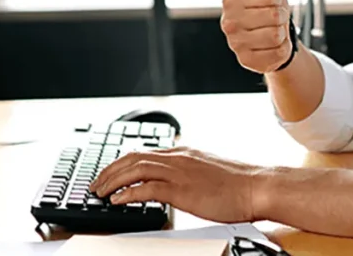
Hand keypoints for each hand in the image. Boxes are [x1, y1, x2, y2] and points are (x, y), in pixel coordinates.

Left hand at [89, 147, 263, 223]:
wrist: (256, 187)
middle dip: (110, 170)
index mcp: (183, 152)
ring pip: (135, 169)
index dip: (121, 162)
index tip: (109, 173)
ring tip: (100, 192)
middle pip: (133, 157)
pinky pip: (147, 188)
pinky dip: (128, 193)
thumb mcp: (207, 170)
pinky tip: (118, 200)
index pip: (143, 152)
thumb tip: (173, 181)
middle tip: (96, 184)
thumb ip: (188, 171)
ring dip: (113, 180)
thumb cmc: (237, 184)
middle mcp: (177, 157)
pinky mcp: (181, 189)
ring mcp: (179, 172)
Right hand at [221, 0, 292, 73]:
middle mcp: (227, 22)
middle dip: (281, 15)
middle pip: (274, 16)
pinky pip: (276, 55)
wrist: (273, 31)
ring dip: (281, 33)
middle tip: (272, 16)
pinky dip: (281, 50)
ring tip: (271, 30)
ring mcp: (235, 44)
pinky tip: (271, 46)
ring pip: (276, 36)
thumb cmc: (267, 1)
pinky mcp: (246, 62)